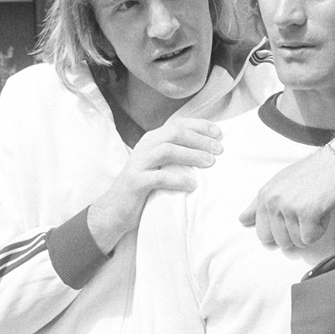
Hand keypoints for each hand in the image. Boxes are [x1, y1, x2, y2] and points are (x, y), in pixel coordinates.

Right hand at [89, 118, 222, 252]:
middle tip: (219, 149)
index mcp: (153, 139)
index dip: (200, 126)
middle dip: (199, 139)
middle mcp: (145, 146)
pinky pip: (159, 177)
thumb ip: (177, 154)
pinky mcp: (135, 182)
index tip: (219, 133)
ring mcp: (139, 163)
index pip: (178, 124)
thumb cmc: (145, 186)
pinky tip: (192, 185)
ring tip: (210, 163)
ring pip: (167, 150)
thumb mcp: (160, 165)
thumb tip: (210, 150)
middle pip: (175, 133)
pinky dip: (178, 179)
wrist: (115, 209)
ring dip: (191, 155)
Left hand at [239, 146, 334, 247]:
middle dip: (295, 233)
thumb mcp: (280, 183)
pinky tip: (323, 210)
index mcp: (264, 195)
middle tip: (306, 212)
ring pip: (296, 242)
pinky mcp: (307, 213)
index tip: (292, 217)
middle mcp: (273, 201)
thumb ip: (259, 204)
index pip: (262, 233)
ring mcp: (289, 207)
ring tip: (315, 208)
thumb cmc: (313, 172)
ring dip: (309, 230)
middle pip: (279, 241)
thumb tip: (242, 221)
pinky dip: (320, 229)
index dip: (279, 231)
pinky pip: (309, 239)